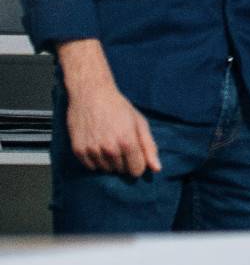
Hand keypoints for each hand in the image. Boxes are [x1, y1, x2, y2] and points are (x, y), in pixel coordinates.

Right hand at [58, 43, 160, 175]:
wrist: (91, 94)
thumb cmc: (118, 107)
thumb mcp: (139, 123)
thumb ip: (149, 147)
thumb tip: (156, 169)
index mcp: (127, 142)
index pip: (137, 170)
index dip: (138, 163)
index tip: (136, 154)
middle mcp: (109, 149)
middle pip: (121, 171)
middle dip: (124, 161)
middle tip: (120, 142)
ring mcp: (92, 150)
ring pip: (106, 170)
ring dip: (110, 161)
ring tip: (108, 142)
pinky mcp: (78, 150)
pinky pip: (91, 167)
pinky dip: (96, 161)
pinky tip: (98, 145)